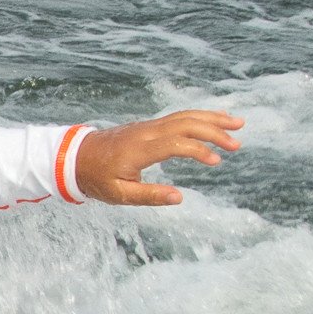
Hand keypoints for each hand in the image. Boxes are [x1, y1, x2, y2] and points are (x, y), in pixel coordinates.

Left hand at [74, 109, 241, 206]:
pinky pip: (178, 116)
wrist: (75, 157)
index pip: (176, 144)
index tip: (216, 162)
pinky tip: (216, 118)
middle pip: (186, 123)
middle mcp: (146, 132)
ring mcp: (148, 126)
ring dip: (212, 119)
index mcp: (139, 149)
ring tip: (237, 123)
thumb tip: (179, 197)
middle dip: (214, 131)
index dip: (198, 150)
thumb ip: (149, 196)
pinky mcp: (149, 125)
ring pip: (184, 116)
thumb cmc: (96, 178)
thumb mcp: (119, 194)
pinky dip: (199, 116)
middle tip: (237, 143)